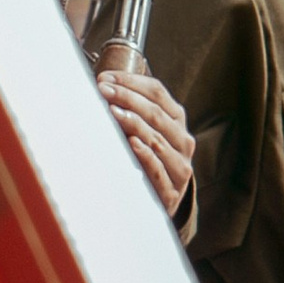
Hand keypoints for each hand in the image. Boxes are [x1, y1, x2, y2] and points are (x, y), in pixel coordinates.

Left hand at [99, 68, 193, 216]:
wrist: (159, 204)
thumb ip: (129, 111)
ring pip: (157, 139)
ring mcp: (180, 166)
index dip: (131, 82)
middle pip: (156, 113)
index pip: (157, 92)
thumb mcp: (142, 133)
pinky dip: (145, 154)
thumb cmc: (145, 162)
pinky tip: (131, 143)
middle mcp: (183, 141)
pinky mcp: (171, 191)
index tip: (105, 78)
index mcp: (176, 121)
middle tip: (103, 90)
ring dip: (133, 123)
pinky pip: (158, 168)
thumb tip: (100, 87)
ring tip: (112, 112)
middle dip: (127, 98)